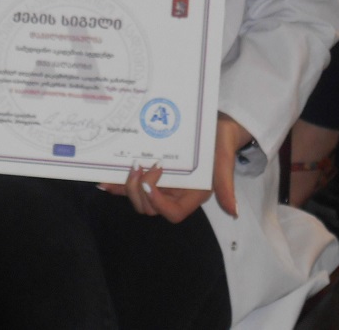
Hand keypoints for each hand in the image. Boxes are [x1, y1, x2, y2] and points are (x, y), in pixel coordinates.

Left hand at [97, 114, 250, 221]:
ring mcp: (164, 185)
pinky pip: (135, 184)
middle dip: (139, 192)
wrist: (216, 124)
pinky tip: (105, 180)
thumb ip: (226, 183)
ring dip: (128, 187)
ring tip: (127, 167)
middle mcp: (176, 194)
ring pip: (139, 199)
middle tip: (137, 166)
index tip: (150, 181)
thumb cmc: (220, 141)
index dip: (157, 203)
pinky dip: (120, 184)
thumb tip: (233, 210)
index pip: (172, 214)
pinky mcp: (154, 174)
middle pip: (150, 209)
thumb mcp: (224, 158)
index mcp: (194, 195)